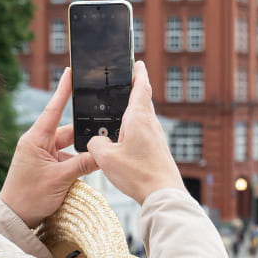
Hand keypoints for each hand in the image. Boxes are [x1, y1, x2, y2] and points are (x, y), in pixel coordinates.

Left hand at [0, 68, 98, 227]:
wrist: (15, 219)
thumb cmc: (29, 197)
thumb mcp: (60, 179)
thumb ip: (83, 164)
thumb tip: (103, 152)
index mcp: (35, 139)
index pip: (53, 109)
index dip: (63, 91)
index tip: (70, 72)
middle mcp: (38, 143)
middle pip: (68, 130)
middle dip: (84, 134)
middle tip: (104, 133)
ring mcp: (42, 155)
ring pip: (70, 146)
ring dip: (82, 153)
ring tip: (96, 158)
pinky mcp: (46, 167)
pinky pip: (67, 159)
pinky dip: (77, 163)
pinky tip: (87, 170)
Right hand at [86, 61, 184, 204]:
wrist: (163, 194)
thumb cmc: (138, 174)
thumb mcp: (106, 158)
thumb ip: (95, 144)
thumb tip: (95, 142)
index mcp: (139, 118)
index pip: (141, 87)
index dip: (138, 73)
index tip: (137, 62)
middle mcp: (151, 124)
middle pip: (143, 100)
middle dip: (135, 89)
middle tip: (126, 81)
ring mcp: (156, 137)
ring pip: (144, 117)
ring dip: (134, 110)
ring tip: (120, 110)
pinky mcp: (157, 150)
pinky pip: (144, 132)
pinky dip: (135, 127)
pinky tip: (125, 138)